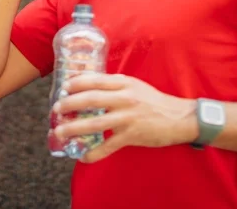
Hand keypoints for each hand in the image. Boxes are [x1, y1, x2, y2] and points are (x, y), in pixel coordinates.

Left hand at [53, 74, 197, 162]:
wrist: (180, 118)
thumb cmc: (155, 101)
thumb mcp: (136, 86)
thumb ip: (116, 85)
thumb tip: (92, 84)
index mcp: (124, 84)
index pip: (95, 80)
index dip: (76, 84)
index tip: (64, 88)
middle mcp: (125, 98)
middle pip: (91, 100)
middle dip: (69, 104)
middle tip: (56, 109)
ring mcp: (128, 117)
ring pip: (95, 123)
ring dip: (74, 128)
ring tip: (60, 132)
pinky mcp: (132, 135)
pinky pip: (109, 146)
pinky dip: (94, 153)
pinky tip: (83, 156)